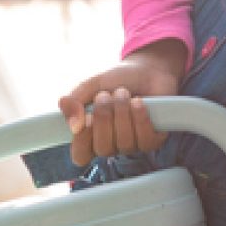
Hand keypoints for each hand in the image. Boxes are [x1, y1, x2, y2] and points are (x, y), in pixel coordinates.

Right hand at [58, 41, 186, 165]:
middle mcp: (112, 144)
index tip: (86, 118)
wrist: (146, 69)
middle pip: (103, 149)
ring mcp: (133, 144)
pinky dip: (140, 118)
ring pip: (125, 143)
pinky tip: (139, 102)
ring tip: (123, 93)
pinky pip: (145, 140)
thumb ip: (75, 101)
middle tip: (106, 95)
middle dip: (104, 118)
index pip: (80, 155)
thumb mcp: (91, 86)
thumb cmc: (116, 81)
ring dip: (122, 113)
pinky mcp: (153, 140)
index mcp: (91, 135)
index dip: (81, 141)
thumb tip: (72, 125)